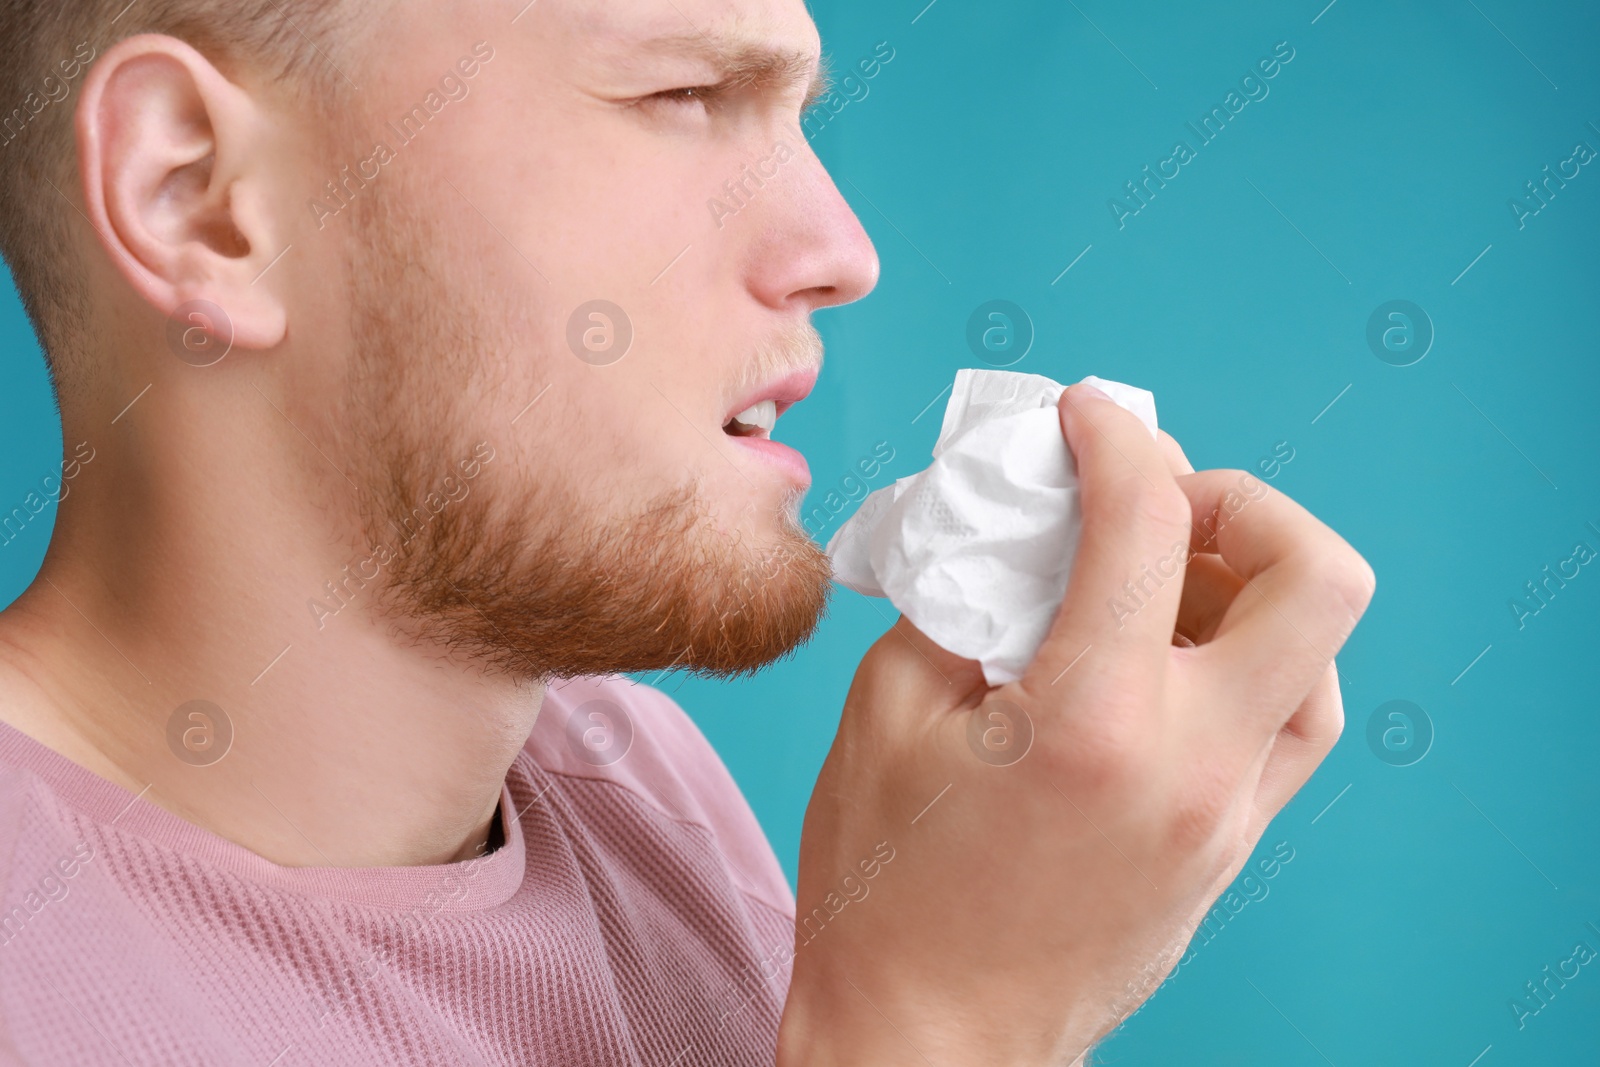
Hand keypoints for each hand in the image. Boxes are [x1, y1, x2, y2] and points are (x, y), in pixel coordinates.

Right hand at [775, 382, 1374, 1065]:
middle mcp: (1192, 764)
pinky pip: (1284, 726)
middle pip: (1316, 579)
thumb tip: (1007, 524)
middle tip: (1154, 505)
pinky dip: (1243, 662)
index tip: (1082, 417)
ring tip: (1151, 586)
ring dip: (1249, 588)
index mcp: (1095, 719)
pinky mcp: (1227, 850)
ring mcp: (1226, 817)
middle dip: (1242, 501)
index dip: (1116, 436)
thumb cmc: (885, 893)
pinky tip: (1158, 663)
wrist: (927, 1044)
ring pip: (1317, 658)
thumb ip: (954, 595)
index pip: (1150, 521)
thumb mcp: (885, 715)